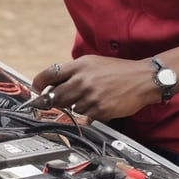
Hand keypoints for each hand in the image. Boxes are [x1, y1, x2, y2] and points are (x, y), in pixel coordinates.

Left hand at [31, 55, 158, 121]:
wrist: (143, 79)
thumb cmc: (119, 70)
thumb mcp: (93, 62)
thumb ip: (74, 71)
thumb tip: (55, 82)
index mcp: (80, 66)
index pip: (50, 74)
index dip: (39, 83)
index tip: (36, 89)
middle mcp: (83, 80)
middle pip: (56, 96)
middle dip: (55, 100)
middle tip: (61, 99)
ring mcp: (90, 97)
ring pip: (71, 108)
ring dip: (76, 106)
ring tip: (91, 98)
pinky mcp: (99, 110)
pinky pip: (85, 116)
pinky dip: (89, 113)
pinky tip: (100, 104)